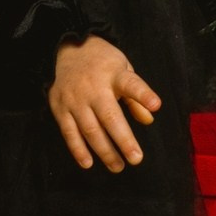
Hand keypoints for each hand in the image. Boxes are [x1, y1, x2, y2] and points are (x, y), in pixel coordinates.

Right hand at [49, 35, 160, 173]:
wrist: (67, 49)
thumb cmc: (102, 64)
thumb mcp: (124, 69)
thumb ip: (135, 95)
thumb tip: (149, 119)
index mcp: (114, 75)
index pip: (131, 84)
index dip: (143, 95)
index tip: (155, 105)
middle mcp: (93, 88)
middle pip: (110, 117)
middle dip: (124, 140)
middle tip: (136, 159)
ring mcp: (75, 99)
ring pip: (90, 129)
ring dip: (104, 151)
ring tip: (118, 166)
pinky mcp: (60, 108)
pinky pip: (69, 132)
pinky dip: (78, 149)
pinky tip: (88, 163)